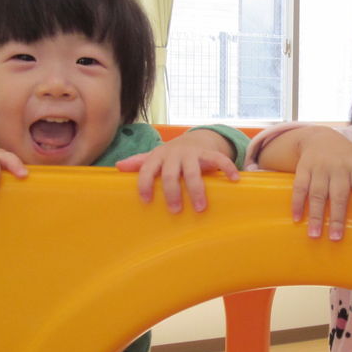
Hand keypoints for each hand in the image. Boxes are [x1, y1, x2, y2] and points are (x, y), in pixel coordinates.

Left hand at [116, 130, 239, 213]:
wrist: (193, 140)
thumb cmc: (170, 156)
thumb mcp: (154, 158)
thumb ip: (139, 163)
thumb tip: (117, 166)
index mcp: (158, 157)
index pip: (147, 170)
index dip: (145, 184)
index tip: (147, 201)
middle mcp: (174, 154)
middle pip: (170, 175)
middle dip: (172, 193)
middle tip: (175, 211)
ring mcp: (192, 154)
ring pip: (193, 172)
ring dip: (196, 190)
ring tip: (200, 208)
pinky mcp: (209, 153)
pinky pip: (219, 160)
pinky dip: (227, 169)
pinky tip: (234, 180)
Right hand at [265, 126, 351, 239]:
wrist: (318, 136)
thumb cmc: (346, 153)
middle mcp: (338, 168)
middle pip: (338, 194)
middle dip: (337, 217)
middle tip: (336, 238)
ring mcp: (319, 168)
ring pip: (317, 193)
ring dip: (315, 215)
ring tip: (315, 235)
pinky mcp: (303, 168)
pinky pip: (299, 187)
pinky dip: (297, 203)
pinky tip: (297, 219)